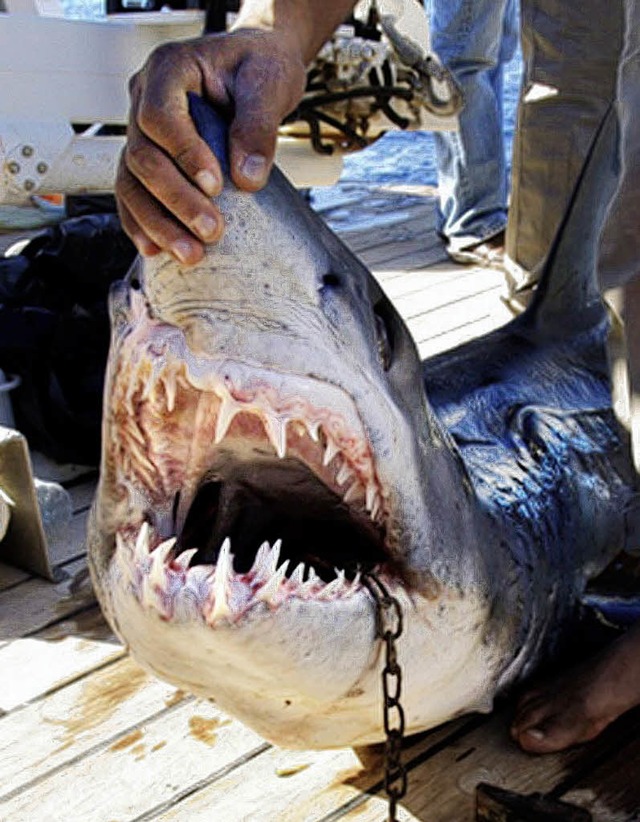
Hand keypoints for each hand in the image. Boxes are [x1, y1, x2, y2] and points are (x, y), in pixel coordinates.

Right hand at [116, 29, 306, 264]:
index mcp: (170, 69)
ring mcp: (144, 133)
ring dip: (157, 223)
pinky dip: (144, 224)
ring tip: (190, 253)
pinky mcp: (152, 160)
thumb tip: (247, 178)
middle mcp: (146, 100)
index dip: (183, 154)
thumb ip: (258, 125)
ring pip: (132, 182)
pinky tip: (159, 250)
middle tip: (211, 230)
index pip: (158, 115)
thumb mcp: (268, 83)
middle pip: (143, 156)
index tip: (215, 185)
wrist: (256, 70)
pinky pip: (135, 194)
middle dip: (175, 200)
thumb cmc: (259, 68)